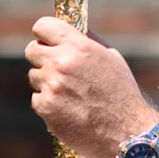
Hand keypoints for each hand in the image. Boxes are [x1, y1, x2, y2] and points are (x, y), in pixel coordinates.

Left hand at [26, 17, 158, 157]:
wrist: (127, 131)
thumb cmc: (122, 93)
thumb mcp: (111, 58)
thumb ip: (88, 41)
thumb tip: (71, 31)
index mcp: (78, 46)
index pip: (42, 26)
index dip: (44, 33)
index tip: (48, 41)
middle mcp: (61, 62)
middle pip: (31, 50)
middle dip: (41, 57)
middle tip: (55, 68)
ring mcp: (52, 86)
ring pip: (34, 76)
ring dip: (46, 82)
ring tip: (69, 93)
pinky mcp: (46, 107)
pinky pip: (37, 98)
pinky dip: (48, 103)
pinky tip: (67, 108)